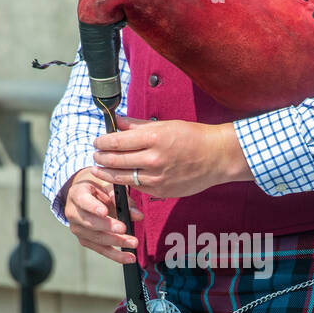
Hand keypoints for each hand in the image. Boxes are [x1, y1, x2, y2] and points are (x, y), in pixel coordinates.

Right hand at [63, 167, 141, 265]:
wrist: (85, 195)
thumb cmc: (99, 188)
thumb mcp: (108, 186)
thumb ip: (123, 199)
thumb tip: (138, 215)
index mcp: (77, 194)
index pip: (83, 200)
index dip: (93, 207)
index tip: (104, 212)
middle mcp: (73, 213)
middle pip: (90, 223)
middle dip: (108, 227)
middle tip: (124, 228)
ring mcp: (78, 229)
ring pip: (96, 238)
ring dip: (116, 242)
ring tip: (133, 243)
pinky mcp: (85, 240)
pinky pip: (100, 249)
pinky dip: (115, 255)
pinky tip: (129, 257)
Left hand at [90, 116, 253, 198]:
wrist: (217, 157)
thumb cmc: (193, 137)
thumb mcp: (165, 125)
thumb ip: (137, 125)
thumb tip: (117, 121)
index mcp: (154, 138)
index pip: (117, 141)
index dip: (102, 142)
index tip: (97, 141)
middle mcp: (154, 159)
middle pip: (116, 160)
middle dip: (101, 158)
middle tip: (95, 155)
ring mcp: (157, 178)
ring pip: (123, 177)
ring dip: (107, 173)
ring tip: (99, 169)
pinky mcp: (162, 191)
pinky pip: (138, 187)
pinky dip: (127, 182)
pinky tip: (122, 177)